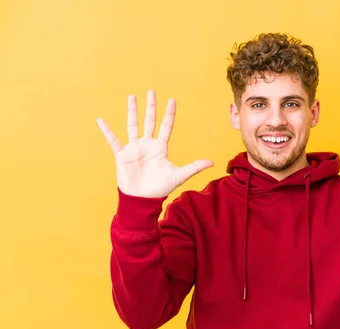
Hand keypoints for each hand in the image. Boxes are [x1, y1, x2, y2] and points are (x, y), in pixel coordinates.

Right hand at [97, 90, 213, 197]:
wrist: (142, 199)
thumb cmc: (160, 188)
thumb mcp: (179, 176)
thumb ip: (194, 167)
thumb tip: (212, 162)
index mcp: (160, 148)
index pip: (166, 126)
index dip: (169, 114)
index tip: (172, 100)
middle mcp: (147, 145)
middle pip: (149, 121)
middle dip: (151, 106)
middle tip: (151, 91)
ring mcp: (134, 148)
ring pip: (132, 125)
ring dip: (132, 111)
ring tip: (132, 96)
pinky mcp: (122, 155)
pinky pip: (113, 140)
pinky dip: (107, 130)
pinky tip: (101, 120)